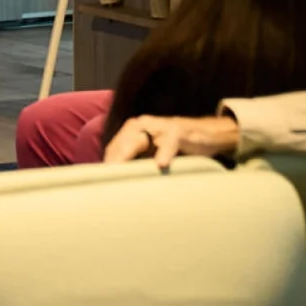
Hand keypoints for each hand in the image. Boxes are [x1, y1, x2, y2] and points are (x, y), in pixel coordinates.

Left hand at [102, 113, 239, 169]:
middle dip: (113, 161)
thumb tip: (118, 180)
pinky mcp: (178, 131)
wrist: (205, 134)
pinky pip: (168, 143)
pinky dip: (165, 153)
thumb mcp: (153, 152)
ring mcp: (160, 126)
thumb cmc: (175, 146)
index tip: (100, 180)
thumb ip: (138, 160)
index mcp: (134, 129)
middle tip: (106, 179)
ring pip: (140, 141)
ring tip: (120, 170)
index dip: (107, 163)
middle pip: (122, 144)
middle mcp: (143, 124)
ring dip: (129, 155)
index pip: (114, 147)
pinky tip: (161, 164)